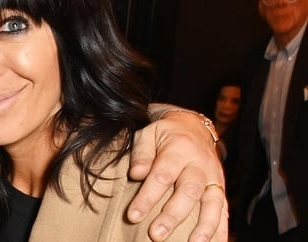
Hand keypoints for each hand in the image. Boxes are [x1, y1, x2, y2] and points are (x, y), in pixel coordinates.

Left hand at [128, 108, 228, 241]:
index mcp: (179, 149)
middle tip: (155, 235)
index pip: (162, 176)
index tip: (133, 216)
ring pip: (212, 204)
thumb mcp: (148, 134)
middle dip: (172, 216)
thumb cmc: (165, 134)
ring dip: (203, 228)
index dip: (147, 197)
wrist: (193, 126)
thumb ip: (142, 153)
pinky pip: (224, 210)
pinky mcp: (221, 188)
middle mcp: (200, 164)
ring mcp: (214, 177)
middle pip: (188, 192)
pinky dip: (221, 229)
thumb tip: (136, 174)